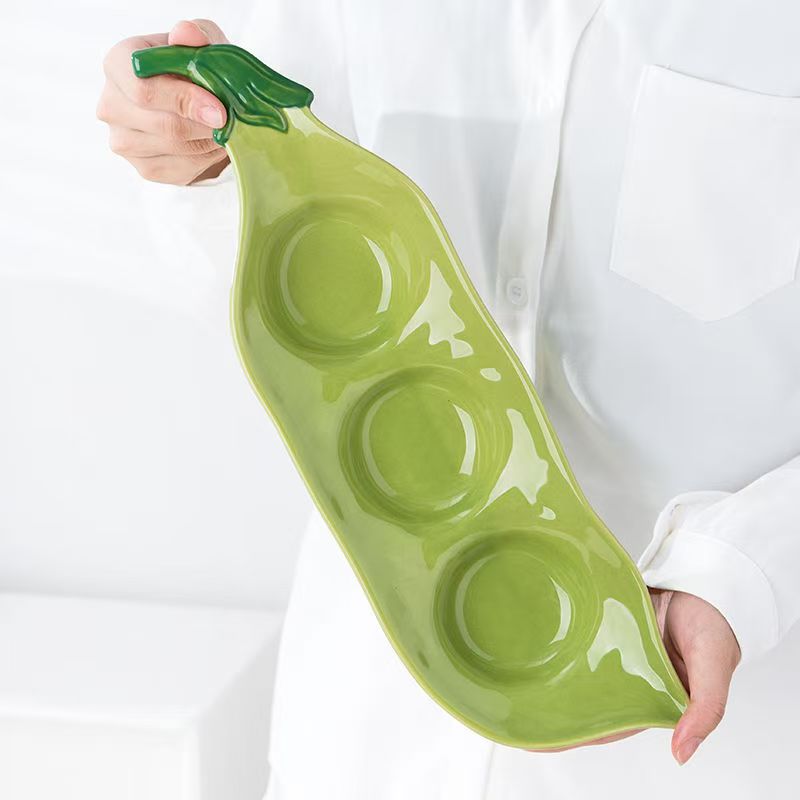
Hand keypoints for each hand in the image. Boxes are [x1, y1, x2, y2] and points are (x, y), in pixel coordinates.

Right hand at [97, 19, 230, 184]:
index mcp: (117, 64)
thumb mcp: (202, 43)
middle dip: (204, 126)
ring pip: (174, 149)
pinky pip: (180, 170)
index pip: (143, 89)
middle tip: (230, 123)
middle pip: (163, 125)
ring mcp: (123, 141)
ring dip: (208, 142)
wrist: (197, 103)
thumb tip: (187, 34)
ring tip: (224, 130)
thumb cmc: (195, 69)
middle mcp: (112, 105)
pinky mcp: (144, 168)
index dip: (185, 101)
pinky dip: (205, 159)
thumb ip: (196, 34)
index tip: (219, 110)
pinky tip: (213, 145)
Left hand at [529, 590, 739, 763]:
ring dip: (557, 668)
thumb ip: (704, 710)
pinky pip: (586, 632)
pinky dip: (568, 636)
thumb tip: (681, 753)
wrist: (708, 579)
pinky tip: (542, 639)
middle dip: (557, 701)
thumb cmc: (717, 626)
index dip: (581, 732)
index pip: (612, 721)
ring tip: (519, 674)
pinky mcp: (610, 619)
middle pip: (589, 694)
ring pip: (583, 662)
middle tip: (518, 704)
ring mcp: (618, 645)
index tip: (546, 737)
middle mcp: (632, 673)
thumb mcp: (714, 669)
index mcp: (654, 695)